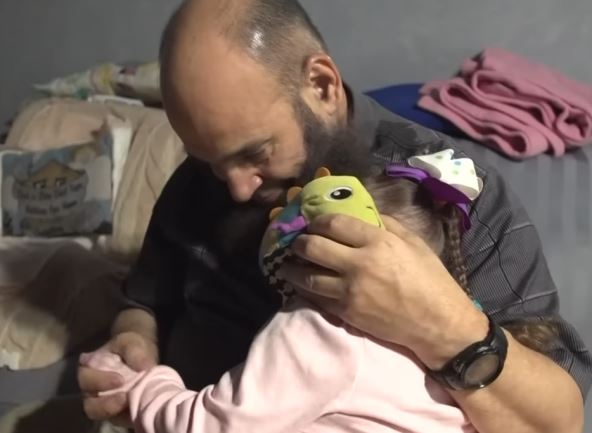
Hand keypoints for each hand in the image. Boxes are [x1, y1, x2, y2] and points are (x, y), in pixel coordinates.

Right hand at [78, 331, 157, 425]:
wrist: (142, 355)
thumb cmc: (130, 346)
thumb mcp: (131, 342)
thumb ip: (135, 353)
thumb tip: (145, 367)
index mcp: (89, 370)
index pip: (85, 378)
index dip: (99, 381)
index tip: (120, 380)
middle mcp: (92, 390)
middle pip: (90, 404)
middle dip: (105, 404)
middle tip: (125, 396)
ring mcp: (104, 403)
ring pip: (101, 415)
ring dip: (115, 413)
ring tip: (131, 404)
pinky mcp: (117, 413)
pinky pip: (118, 419)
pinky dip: (127, 416)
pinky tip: (139, 409)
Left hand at [278, 214, 487, 368]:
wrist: (437, 323)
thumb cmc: (430, 279)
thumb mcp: (414, 242)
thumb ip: (386, 224)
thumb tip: (362, 213)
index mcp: (377, 241)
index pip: (333, 224)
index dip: (317, 221)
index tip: (313, 223)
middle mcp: (359, 263)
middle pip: (313, 247)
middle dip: (298, 242)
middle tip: (297, 242)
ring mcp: (350, 290)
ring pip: (306, 276)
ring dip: (292, 269)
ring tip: (288, 265)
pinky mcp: (346, 313)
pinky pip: (315, 298)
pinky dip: (305, 290)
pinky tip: (301, 285)